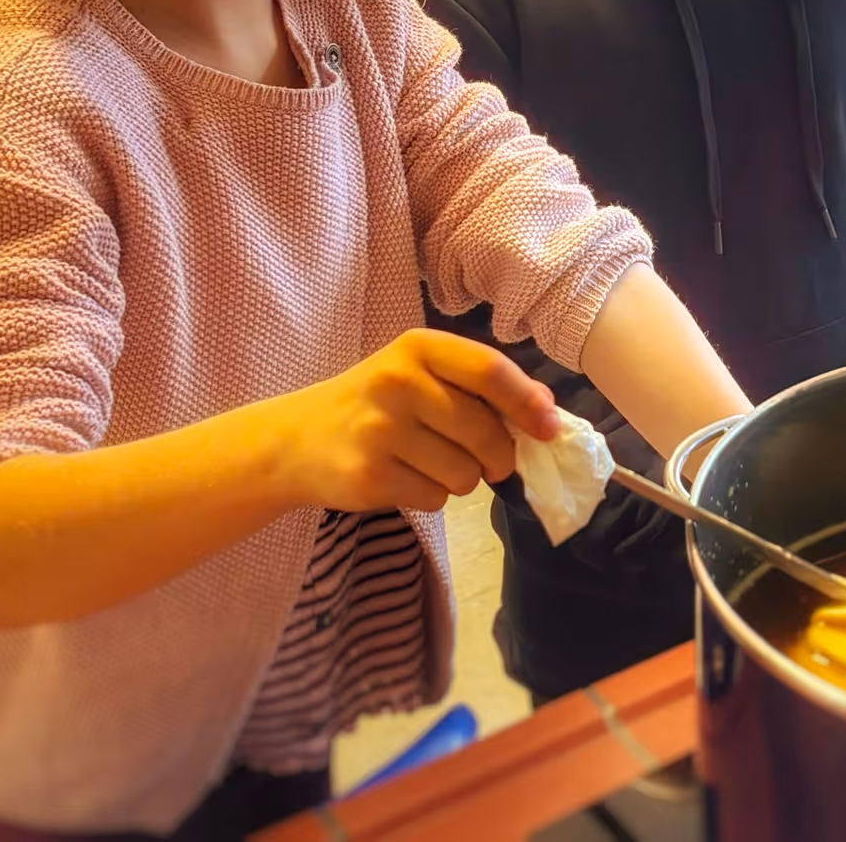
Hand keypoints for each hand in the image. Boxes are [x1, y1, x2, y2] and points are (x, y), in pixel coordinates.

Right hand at [277, 329, 558, 513]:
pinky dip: (431, 495)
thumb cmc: (375, 402)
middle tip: (486, 459)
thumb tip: (548, 412)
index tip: (549, 428)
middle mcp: (396, 382)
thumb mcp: (421, 375)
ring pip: (465, 473)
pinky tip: (403, 476)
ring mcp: (379, 430)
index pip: (490, 371)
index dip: (527, 403)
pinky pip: (436, 498)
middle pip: (484, 431)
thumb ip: (482, 386)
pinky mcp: (369, 476)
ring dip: (461, 478)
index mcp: (417, 346)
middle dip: (498, 456)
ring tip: (427, 462)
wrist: (296, 439)